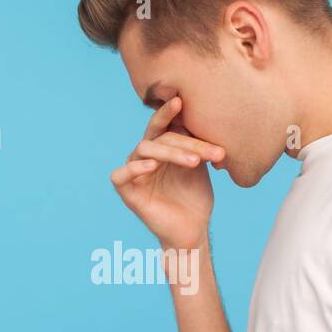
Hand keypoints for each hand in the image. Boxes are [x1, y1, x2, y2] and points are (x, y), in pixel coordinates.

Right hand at [110, 96, 224, 250]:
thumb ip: (195, 142)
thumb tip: (206, 115)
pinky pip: (121, 174)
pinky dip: (135, 167)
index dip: (169, 112)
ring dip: (171, 152)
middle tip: (211, 152)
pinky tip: (152, 166)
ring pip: (144, 149)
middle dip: (187, 142)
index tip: (182, 101)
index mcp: (162, 147)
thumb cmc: (195, 197)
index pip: (164, 124)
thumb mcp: (200, 165)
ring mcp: (135, 172)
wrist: (192, 229)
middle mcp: (146, 155)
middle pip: (160, 136)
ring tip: (195, 163)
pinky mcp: (126, 191)